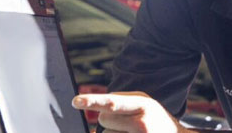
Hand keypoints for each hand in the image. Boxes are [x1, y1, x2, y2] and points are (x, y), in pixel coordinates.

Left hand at [72, 91, 191, 132]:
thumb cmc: (156, 120)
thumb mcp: (144, 103)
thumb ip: (122, 102)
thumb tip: (99, 113)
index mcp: (143, 104)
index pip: (113, 102)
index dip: (93, 101)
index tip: (75, 101)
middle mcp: (141, 121)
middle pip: (104, 119)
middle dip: (109, 121)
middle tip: (127, 123)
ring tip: (133, 132)